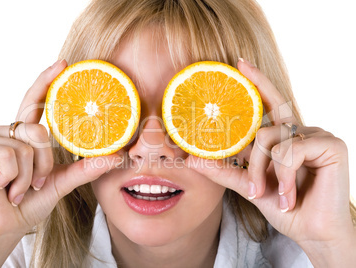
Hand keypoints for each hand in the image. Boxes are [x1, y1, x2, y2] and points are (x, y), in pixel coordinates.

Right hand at [0, 59, 121, 239]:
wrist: (6, 226)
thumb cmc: (30, 202)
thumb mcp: (61, 182)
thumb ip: (86, 168)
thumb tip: (117, 156)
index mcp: (23, 134)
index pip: (35, 101)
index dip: (47, 81)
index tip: (63, 64)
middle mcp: (5, 131)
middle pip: (38, 131)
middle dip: (43, 163)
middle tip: (37, 184)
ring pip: (26, 145)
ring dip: (29, 174)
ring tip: (18, 189)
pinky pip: (10, 155)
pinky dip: (14, 177)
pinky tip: (4, 188)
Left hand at [185, 59, 354, 264]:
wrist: (312, 231)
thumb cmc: (283, 206)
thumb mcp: (249, 186)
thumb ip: (224, 171)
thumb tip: (191, 159)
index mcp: (283, 136)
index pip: (268, 103)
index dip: (256, 81)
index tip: (239, 63)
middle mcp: (299, 130)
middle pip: (263, 126)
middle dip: (252, 158)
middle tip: (251, 186)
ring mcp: (317, 135)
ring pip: (271, 139)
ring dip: (262, 172)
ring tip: (271, 197)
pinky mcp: (331, 144)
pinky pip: (290, 151)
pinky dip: (284, 176)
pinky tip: (290, 196)